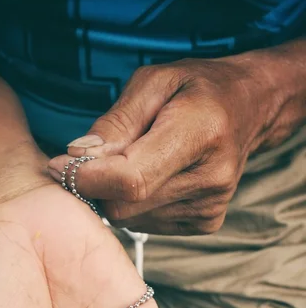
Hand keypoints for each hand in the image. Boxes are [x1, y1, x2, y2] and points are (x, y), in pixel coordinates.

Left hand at [48, 55, 271, 234]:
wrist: (248, 109)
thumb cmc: (195, 89)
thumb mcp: (152, 83)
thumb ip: (114, 122)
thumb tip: (75, 158)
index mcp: (200, 133)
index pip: (131, 179)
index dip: (87, 178)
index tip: (58, 166)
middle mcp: (211, 178)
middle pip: (125, 205)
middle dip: (98, 185)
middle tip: (97, 159)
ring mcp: (211, 206)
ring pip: (132, 219)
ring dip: (117, 195)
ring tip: (136, 161)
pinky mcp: (206, 223)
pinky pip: (148, 224)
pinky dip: (136, 205)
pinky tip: (152, 179)